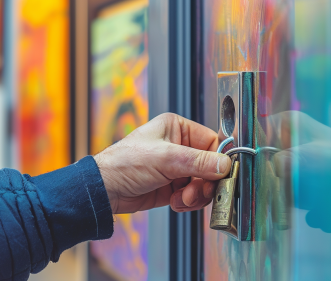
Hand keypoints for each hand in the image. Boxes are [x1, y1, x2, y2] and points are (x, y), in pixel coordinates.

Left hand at [94, 113, 231, 213]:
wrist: (106, 190)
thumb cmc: (125, 164)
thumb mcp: (166, 159)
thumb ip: (198, 162)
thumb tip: (225, 164)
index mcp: (177, 128)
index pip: (212, 142)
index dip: (218, 160)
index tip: (221, 175)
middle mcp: (178, 146)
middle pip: (210, 166)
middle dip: (205, 182)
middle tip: (197, 192)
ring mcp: (176, 168)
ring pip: (203, 183)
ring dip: (196, 195)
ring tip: (182, 198)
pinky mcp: (172, 186)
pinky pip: (192, 195)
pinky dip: (187, 202)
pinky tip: (175, 202)